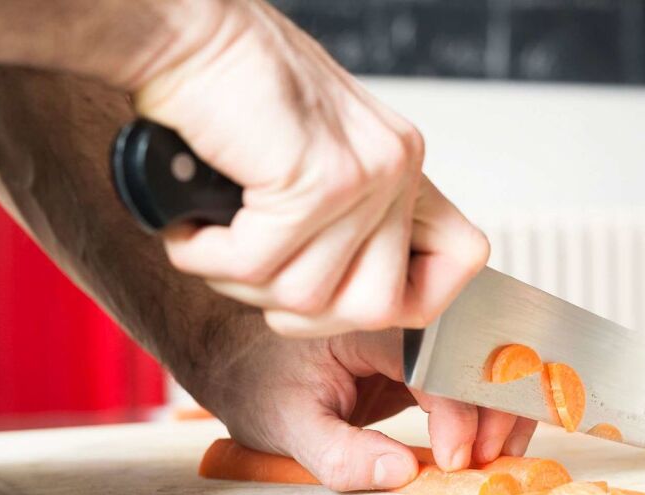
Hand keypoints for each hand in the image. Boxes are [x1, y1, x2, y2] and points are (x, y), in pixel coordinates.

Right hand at [132, 0, 488, 336]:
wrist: (184, 32)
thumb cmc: (230, 94)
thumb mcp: (310, 162)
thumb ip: (344, 223)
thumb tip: (343, 301)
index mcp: (401, 164)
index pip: (460, 259)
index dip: (413, 301)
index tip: (345, 297)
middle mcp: (395, 167)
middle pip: (375, 309)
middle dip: (301, 312)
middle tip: (253, 272)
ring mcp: (364, 174)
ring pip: (308, 297)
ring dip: (241, 282)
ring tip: (212, 236)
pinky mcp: (317, 178)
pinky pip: (257, 266)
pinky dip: (208, 257)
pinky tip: (193, 227)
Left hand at [198, 327, 537, 490]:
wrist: (234, 352)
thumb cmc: (253, 377)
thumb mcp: (284, 426)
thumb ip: (339, 455)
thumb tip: (401, 472)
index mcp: (365, 323)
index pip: (434, 361)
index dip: (457, 413)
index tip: (456, 460)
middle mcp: (397, 317)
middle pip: (473, 350)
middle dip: (496, 405)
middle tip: (492, 459)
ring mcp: (411, 332)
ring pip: (480, 359)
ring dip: (501, 404)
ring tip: (500, 453)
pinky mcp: (417, 353)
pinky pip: (465, 374)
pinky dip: (485, 406)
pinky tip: (491, 440)